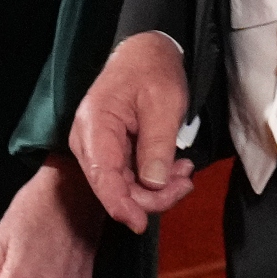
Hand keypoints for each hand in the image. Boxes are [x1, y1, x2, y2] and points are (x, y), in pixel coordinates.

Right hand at [70, 32, 196, 231]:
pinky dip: (155, 181)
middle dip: (152, 195)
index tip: (140, 223)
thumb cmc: (152, 71)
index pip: (102, 176)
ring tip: (185, 172)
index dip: (120, 204)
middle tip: (187, 181)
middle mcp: (89, 142)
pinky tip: (176, 169)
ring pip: (124, 188)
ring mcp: (99, 150)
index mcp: (95, 125)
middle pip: (115, 188)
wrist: (145, 54)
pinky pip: (130, 178)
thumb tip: (154, 183)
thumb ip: (157, 144)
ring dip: (157, 189)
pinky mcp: (112, 154)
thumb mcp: (164, 103)